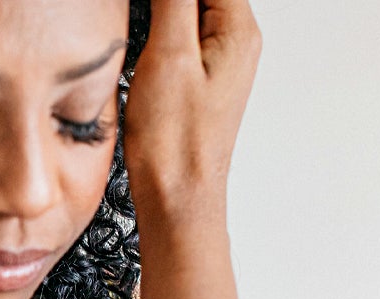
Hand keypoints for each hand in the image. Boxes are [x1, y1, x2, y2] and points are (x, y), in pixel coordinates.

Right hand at [123, 0, 262, 222]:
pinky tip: (141, 42)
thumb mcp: (169, 56)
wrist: (176, 198)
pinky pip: (180, 34)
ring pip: (189, 9)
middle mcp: (235, 42)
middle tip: (144, 26)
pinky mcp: (196, 78)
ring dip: (160, 10)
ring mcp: (217, 61)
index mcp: (238, 30)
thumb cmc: (175, 142)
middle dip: (164, 2)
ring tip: (142, 38)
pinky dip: (158, 28)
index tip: (149, 7)